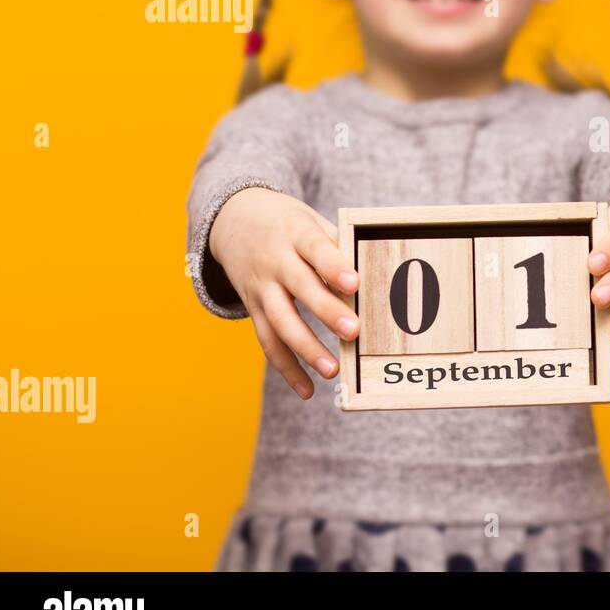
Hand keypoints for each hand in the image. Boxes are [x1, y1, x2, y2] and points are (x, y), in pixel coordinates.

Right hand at [208, 187, 359, 398]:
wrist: (233, 219)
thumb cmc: (289, 223)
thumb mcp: (310, 221)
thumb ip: (338, 245)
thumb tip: (375, 272)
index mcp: (295, 233)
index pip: (316, 249)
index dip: (333, 266)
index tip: (354, 283)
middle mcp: (275, 261)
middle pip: (300, 288)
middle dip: (327, 312)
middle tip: (354, 331)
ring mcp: (261, 287)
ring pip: (280, 321)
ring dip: (306, 349)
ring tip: (333, 370)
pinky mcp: (253, 308)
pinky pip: (268, 340)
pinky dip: (286, 367)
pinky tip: (307, 390)